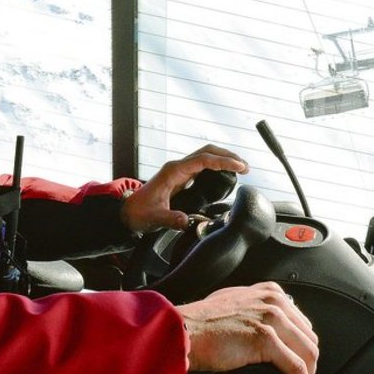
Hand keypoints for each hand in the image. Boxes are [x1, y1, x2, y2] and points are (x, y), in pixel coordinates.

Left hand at [120, 143, 246, 233]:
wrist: (127, 213)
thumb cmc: (139, 213)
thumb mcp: (155, 218)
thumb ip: (171, 219)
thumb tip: (187, 221)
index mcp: (173, 171)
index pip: (203, 160)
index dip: (223, 161)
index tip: (239, 167)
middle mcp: (178, 167)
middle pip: (207, 152)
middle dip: (228, 155)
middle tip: (245, 167)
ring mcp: (180, 171)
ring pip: (205, 156)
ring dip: (223, 158)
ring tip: (241, 168)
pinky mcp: (181, 178)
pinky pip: (203, 166)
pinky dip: (217, 166)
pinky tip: (226, 174)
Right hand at [176, 282, 317, 373]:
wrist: (184, 332)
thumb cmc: (202, 323)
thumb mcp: (236, 304)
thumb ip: (255, 309)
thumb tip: (267, 327)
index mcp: (270, 292)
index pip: (302, 323)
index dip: (303, 348)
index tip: (298, 364)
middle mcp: (274, 301)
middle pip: (308, 338)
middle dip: (309, 364)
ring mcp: (271, 318)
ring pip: (307, 353)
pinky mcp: (265, 339)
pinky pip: (296, 367)